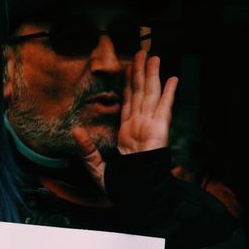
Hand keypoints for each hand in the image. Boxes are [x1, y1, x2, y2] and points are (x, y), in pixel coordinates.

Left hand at [73, 51, 178, 190]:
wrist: (137, 195)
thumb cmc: (120, 187)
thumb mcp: (96, 168)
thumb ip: (87, 151)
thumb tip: (75, 132)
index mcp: (126, 132)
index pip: (128, 101)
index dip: (128, 83)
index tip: (128, 67)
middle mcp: (139, 125)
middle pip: (139, 92)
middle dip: (140, 72)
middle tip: (141, 52)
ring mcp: (151, 126)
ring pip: (151, 94)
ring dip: (153, 75)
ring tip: (153, 56)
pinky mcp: (160, 130)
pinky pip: (165, 108)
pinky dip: (169, 93)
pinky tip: (173, 78)